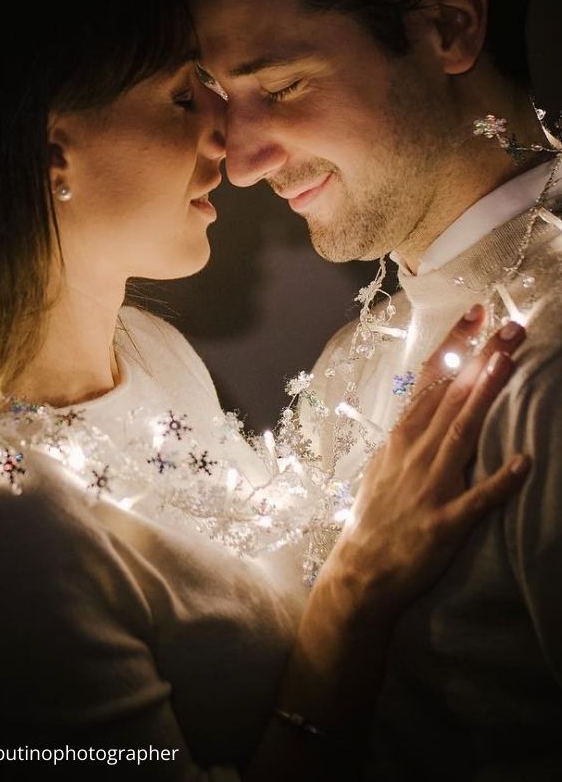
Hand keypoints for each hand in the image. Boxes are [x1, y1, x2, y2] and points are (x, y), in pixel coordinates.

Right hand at [325, 304, 528, 617]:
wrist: (361, 571)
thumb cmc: (375, 515)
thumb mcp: (386, 461)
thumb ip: (412, 430)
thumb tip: (434, 397)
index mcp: (402, 435)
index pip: (432, 379)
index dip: (456, 344)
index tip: (478, 313)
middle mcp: (415, 452)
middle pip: (452, 396)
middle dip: (482, 357)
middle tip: (512, 325)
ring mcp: (430, 485)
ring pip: (462, 432)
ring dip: (486, 396)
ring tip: (509, 362)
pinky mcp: (444, 523)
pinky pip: (477, 500)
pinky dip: (500, 481)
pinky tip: (525, 461)